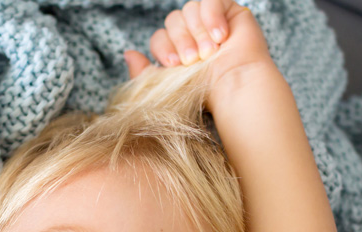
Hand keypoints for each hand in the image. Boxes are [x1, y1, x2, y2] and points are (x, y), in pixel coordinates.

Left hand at [124, 0, 279, 114]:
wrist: (234, 88)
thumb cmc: (205, 92)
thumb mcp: (165, 84)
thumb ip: (144, 71)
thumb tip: (127, 53)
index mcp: (178, 50)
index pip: (159, 36)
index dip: (163, 47)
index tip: (174, 65)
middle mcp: (194, 34)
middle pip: (173, 20)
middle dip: (180, 40)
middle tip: (193, 61)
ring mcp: (212, 21)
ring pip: (190, 9)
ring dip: (197, 32)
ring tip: (210, 52)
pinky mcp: (230, 11)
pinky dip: (212, 16)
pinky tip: (221, 36)